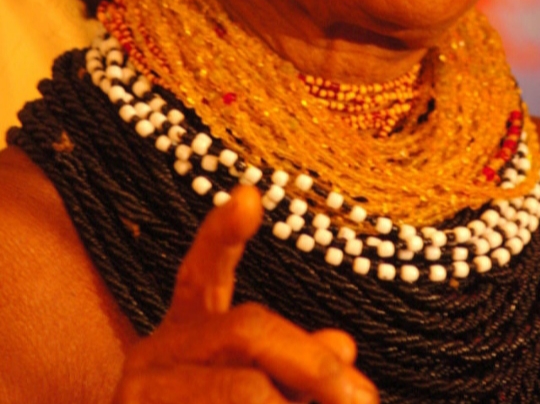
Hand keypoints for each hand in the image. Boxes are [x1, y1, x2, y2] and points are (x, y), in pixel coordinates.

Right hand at [113, 186, 378, 402]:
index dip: (222, 234)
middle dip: (315, 365)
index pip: (200, 275)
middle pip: (249, 329)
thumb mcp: (256, 399)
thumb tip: (344, 342)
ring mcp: (138, 399)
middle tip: (365, 402)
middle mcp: (153, 358)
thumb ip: (295, 368)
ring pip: (247, 392)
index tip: (251, 194)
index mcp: (183, 338)